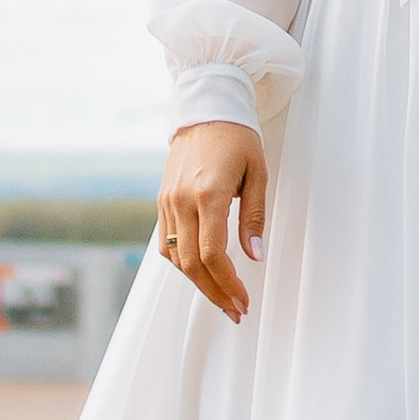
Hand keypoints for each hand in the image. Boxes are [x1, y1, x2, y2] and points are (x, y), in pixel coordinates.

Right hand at [157, 119, 267, 322]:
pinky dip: (183, 264)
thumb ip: (254, 217)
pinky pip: (166, 244)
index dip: (228, 283)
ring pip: (175, 258)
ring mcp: (167, 202)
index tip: (244, 300)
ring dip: (198, 283)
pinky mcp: (161, 202)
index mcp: (208, 193)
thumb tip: (254, 255)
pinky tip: (202, 273)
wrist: (205, 109)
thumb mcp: (257, 174)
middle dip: (215, 292)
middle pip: (191, 263)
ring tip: (222, 297)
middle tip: (236, 310)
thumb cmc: (237, 138)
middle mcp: (181, 200)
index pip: (212, 254)